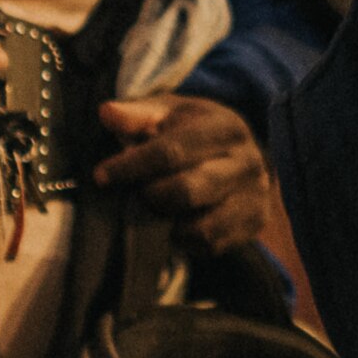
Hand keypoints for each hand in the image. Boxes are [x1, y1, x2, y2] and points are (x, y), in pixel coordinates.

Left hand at [96, 94, 281, 256]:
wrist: (240, 155)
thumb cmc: (194, 131)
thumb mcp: (169, 113)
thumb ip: (138, 115)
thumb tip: (108, 113)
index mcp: (225, 128)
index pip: (171, 152)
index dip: (131, 166)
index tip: (101, 176)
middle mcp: (247, 162)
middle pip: (186, 191)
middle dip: (150, 196)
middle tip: (136, 193)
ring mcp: (256, 196)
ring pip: (200, 226)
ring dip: (167, 223)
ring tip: (156, 209)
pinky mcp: (256, 223)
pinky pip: (210, 245)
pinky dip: (185, 240)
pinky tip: (176, 222)